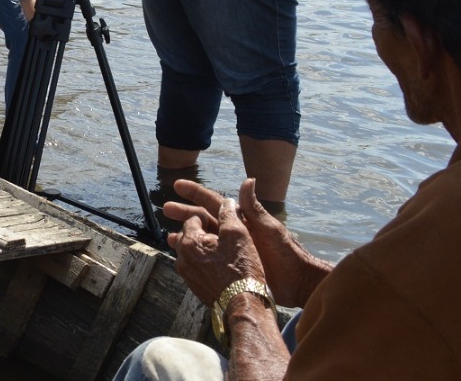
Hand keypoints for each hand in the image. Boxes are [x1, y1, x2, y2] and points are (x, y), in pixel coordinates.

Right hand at [168, 179, 326, 308]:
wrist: (295, 281)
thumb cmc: (284, 251)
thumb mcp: (267, 226)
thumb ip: (253, 206)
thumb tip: (248, 179)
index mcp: (241, 219)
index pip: (213, 201)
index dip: (195, 192)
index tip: (177, 186)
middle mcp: (234, 231)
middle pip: (204, 218)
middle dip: (185, 213)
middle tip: (165, 209)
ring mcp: (232, 249)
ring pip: (204, 239)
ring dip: (187, 236)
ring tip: (169, 236)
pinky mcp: (231, 265)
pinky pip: (208, 257)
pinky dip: (195, 254)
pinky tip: (184, 257)